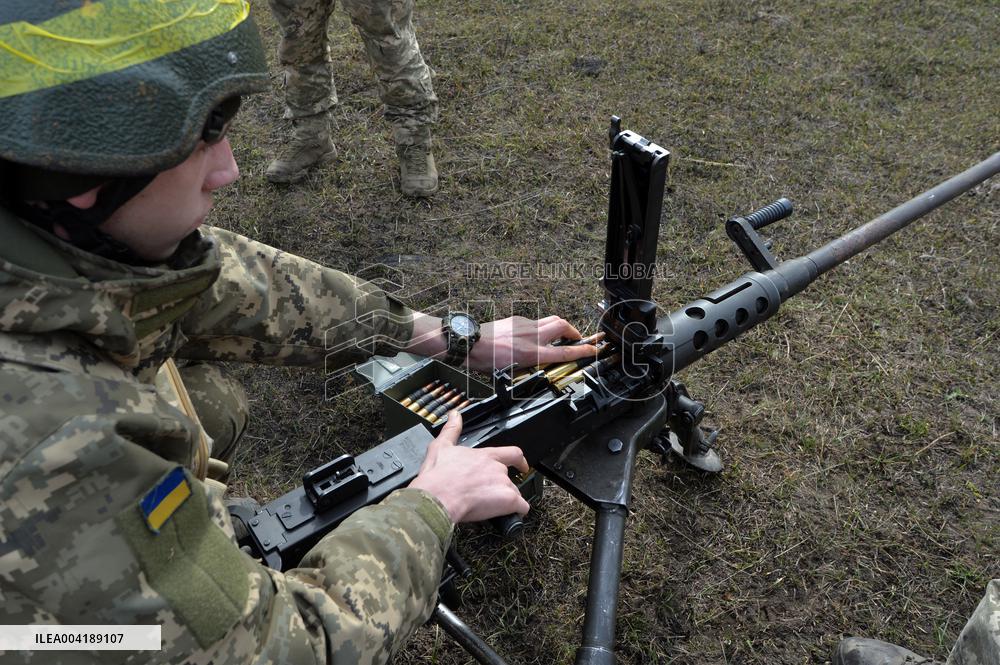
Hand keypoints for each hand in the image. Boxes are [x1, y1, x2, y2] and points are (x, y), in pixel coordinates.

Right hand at [408, 411, 529, 522]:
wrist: (436, 498)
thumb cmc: (437, 477)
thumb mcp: (441, 446)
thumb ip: (451, 429)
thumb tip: (454, 415)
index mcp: (485, 456)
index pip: (512, 453)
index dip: (519, 460)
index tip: (522, 465)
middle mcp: (497, 468)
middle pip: (509, 478)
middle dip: (501, 488)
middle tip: (487, 496)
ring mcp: (504, 484)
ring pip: (514, 494)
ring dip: (504, 501)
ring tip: (487, 508)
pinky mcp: (508, 501)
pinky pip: (521, 508)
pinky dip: (516, 513)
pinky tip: (504, 515)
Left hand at [467, 315, 598, 371]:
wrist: (470, 343)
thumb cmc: (485, 360)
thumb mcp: (511, 372)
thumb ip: (529, 367)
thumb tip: (538, 366)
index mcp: (532, 353)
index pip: (564, 351)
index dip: (583, 350)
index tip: (593, 350)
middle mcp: (532, 336)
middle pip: (563, 326)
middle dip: (574, 332)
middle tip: (577, 339)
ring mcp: (525, 325)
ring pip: (551, 320)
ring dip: (560, 327)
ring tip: (561, 335)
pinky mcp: (517, 320)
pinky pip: (536, 321)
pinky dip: (542, 327)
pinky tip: (536, 335)